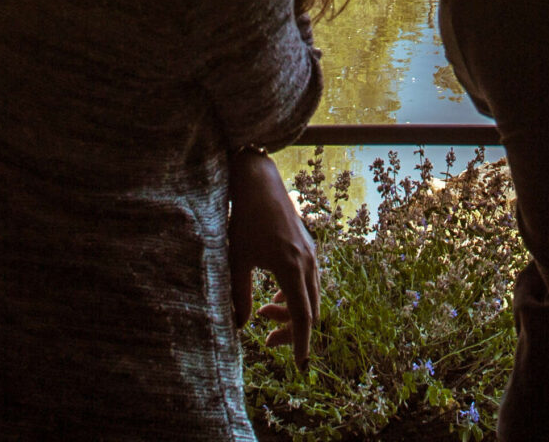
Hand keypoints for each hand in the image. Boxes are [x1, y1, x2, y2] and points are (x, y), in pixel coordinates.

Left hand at [227, 148, 318, 361]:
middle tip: (267, 339)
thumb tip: (241, 326)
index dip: (300, 342)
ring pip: (311, 297)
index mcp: (290, 267)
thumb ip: (240, 294)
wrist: (259, 185)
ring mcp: (311, 255)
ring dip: (291, 313)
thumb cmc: (244, 220)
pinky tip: (276, 297)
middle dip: (292, 331)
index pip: (302, 315)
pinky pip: (309, 282)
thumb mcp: (237, 259)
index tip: (300, 364)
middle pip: (310, 311)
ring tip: (263, 313)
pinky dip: (296, 296)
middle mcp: (307, 263)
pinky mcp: (308, 249)